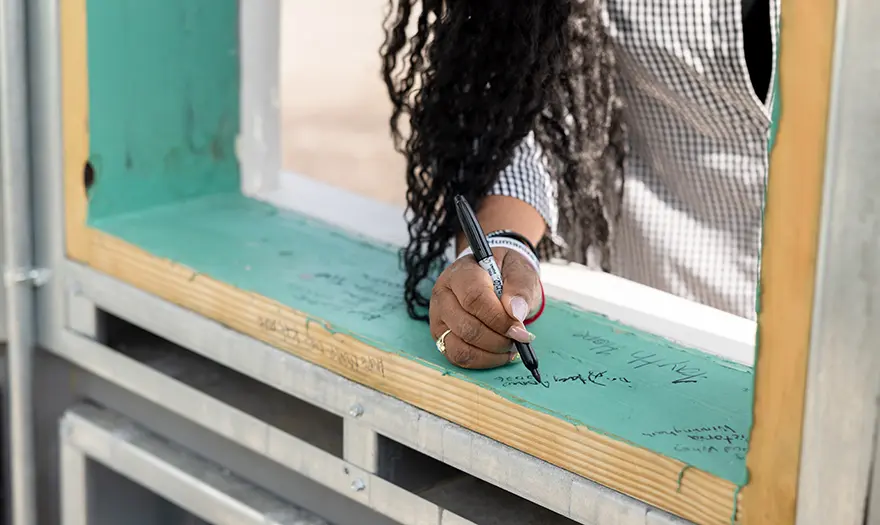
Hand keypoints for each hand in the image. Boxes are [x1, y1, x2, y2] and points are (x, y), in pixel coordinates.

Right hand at [430, 247, 540, 368]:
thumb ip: (520, 288)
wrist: (494, 274)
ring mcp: (438, 318)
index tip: (520, 330)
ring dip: (490, 354)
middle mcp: (442, 295)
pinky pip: (458, 357)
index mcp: (460, 272)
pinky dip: (482, 361)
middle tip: (519, 339)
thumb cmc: (506, 272)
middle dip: (497, 340)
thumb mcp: (519, 270)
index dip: (498, 319)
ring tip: (511, 347)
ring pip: (460, 347)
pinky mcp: (441, 336)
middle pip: (466, 327)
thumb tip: (516, 314)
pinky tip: (499, 354)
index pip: (474, 298)